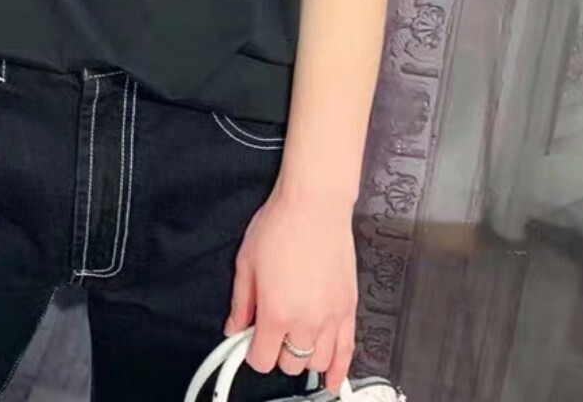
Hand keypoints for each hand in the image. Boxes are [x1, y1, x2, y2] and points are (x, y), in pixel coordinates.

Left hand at [225, 186, 357, 392]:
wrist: (314, 205)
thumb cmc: (280, 226)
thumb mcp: (246, 262)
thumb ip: (240, 302)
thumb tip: (234, 327)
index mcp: (276, 311)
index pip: (261, 359)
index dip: (251, 352)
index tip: (249, 341)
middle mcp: (305, 321)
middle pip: (290, 363)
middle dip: (276, 351)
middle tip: (271, 331)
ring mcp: (330, 317)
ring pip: (317, 362)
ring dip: (303, 355)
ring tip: (294, 338)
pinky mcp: (349, 309)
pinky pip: (347, 352)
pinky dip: (339, 370)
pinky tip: (331, 378)